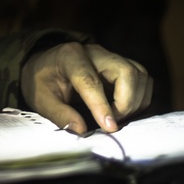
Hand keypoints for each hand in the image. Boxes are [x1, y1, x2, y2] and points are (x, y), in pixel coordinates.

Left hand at [21, 42, 151, 134]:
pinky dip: (139, 99)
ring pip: (140, 75)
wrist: (45, 65)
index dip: (102, 105)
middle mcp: (96, 52)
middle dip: (126, 102)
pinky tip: (122, 111)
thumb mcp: (41, 99)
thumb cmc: (42, 81)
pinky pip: (143, 80)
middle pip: (127, 72)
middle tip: (111, 123)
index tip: (110, 128)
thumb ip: (59, 114)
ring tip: (115, 118)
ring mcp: (111, 57)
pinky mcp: (121, 65)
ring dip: (135, 102)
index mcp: (70, 56)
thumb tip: (81, 131)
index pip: (91, 80)